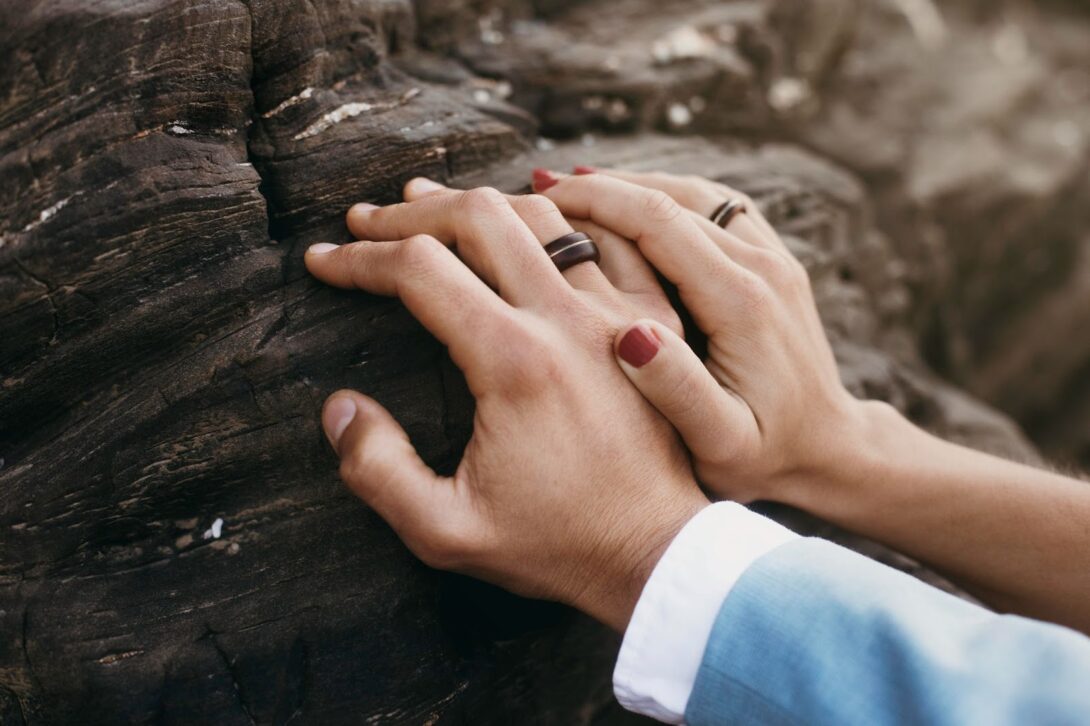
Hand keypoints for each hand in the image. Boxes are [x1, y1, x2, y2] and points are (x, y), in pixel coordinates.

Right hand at [305, 184, 707, 630]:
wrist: (657, 554)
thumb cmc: (557, 546)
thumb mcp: (447, 532)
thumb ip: (378, 470)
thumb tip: (339, 407)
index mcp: (512, 360)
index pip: (419, 269)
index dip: (358, 259)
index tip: (322, 261)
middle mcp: (565, 319)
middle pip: (480, 217)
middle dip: (411, 212)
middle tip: (367, 218)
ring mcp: (613, 315)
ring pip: (544, 216)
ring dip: (482, 203)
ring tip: (433, 205)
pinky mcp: (649, 325)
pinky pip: (611, 241)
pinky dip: (567, 216)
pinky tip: (535, 213)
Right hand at [534, 168, 867, 505]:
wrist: (830, 450)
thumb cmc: (765, 457)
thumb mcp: (720, 443)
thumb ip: (676, 390)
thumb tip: (629, 334)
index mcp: (741, 303)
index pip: (658, 221)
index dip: (596, 202)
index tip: (542, 196)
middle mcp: (764, 267)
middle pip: (672, 198)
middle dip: (602, 188)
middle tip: (539, 187)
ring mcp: (775, 260)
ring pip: (695, 194)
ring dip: (634, 185)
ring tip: (574, 188)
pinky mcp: (775, 263)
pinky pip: (717, 208)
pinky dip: (668, 197)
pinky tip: (632, 203)